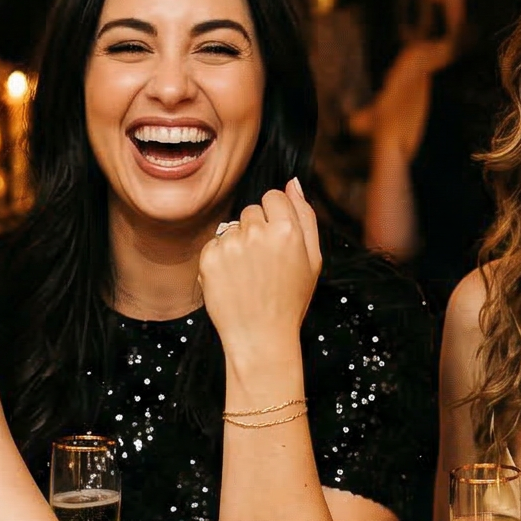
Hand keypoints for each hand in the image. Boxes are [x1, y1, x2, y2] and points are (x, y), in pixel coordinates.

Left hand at [200, 180, 322, 361]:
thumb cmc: (290, 300)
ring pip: (232, 227)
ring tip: (249, 276)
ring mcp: (230, 245)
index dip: (276, 218)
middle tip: (264, 265)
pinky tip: (233, 281)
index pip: (273, 196)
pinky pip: (215, 244)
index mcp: (287, 230)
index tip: (277, 240)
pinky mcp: (209, 258)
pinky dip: (221, 260)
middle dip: (257, 230)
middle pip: (251, 210)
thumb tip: (292, 182)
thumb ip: (305, 216)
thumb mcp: (312, 259)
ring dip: (238, 245)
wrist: (261, 338)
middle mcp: (257, 233)